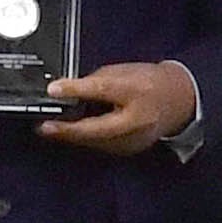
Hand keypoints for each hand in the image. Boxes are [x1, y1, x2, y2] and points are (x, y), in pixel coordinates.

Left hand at [36, 60, 198, 154]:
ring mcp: (135, 139)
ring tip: (51, 129)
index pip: (103, 88)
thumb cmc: (149, 82)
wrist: (178, 102)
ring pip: (96, 142)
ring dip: (73, 136)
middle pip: (97, 128)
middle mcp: (137, 119)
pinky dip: (85, 140)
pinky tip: (72, 134)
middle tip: (43, 126)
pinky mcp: (129, 150)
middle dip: (68, 130)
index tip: (53, 89)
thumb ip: (97, 81)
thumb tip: (68, 90)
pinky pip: (101, 145)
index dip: (76, 89)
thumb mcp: (124, 72)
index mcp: (137, 90)